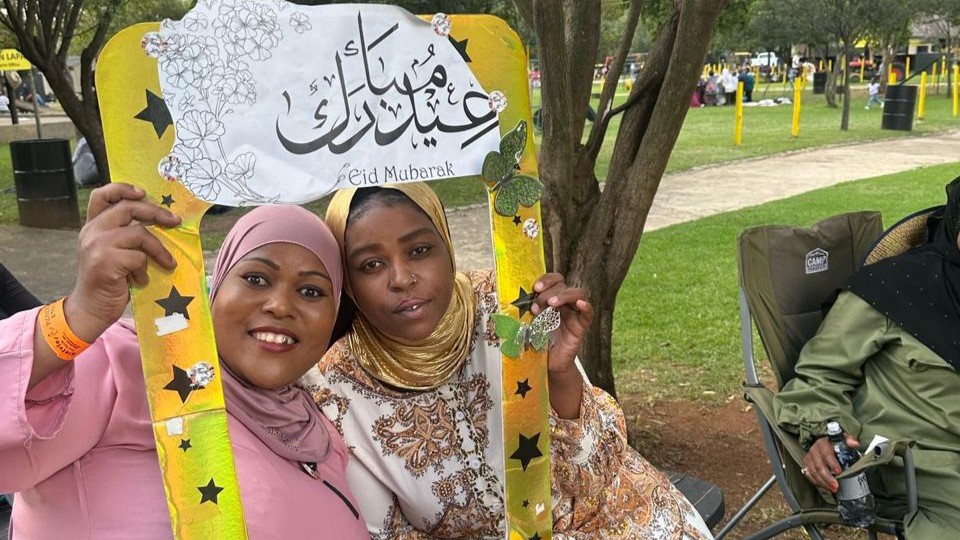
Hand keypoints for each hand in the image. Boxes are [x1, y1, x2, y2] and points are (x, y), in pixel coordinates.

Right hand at [67, 183, 180, 340]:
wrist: (91, 309)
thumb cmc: (110, 280)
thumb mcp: (114, 251)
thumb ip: (126, 234)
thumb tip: (161, 219)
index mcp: (93, 225)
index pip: (102, 195)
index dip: (123, 188)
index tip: (143, 193)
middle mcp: (91, 231)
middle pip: (128, 208)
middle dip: (156, 213)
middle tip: (175, 222)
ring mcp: (96, 245)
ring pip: (139, 233)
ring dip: (158, 249)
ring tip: (166, 263)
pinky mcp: (105, 262)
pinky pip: (138, 257)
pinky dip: (145, 269)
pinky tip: (141, 280)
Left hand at [531, 273, 593, 374]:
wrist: (547, 363)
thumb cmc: (537, 341)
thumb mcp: (530, 322)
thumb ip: (528, 311)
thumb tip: (516, 301)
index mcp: (551, 299)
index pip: (554, 280)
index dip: (546, 280)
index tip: (535, 287)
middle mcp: (564, 303)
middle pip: (563, 285)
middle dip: (548, 292)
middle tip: (537, 306)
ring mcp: (574, 314)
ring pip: (577, 294)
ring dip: (564, 295)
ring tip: (552, 303)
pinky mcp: (580, 327)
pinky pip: (588, 314)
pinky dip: (586, 306)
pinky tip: (580, 304)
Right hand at [802, 434, 859, 492]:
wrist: (822, 442)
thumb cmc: (834, 442)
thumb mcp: (842, 439)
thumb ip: (848, 441)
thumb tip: (855, 444)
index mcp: (822, 443)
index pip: (826, 454)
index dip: (832, 463)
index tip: (839, 472)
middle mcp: (814, 450)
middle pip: (819, 466)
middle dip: (827, 477)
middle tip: (836, 486)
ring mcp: (809, 458)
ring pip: (813, 472)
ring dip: (823, 482)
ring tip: (832, 489)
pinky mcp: (806, 464)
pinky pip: (809, 475)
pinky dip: (816, 482)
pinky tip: (824, 486)